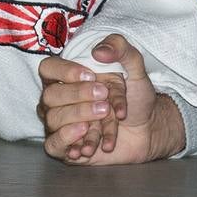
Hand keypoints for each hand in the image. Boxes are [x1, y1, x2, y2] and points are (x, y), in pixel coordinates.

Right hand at [40, 34, 183, 164]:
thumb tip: (99, 51)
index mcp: (70, 76)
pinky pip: (54, 145)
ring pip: (54, 119)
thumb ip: (121, 49)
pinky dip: (69, 142)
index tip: (91, 75)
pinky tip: (86, 143)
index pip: (48, 68)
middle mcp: (59, 100)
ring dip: (80, 117)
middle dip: (77, 95)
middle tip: (104, 98)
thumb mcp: (135, 68)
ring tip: (104, 116)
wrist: (148, 128)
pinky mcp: (64, 147)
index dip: (65, 71)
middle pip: (50, 95)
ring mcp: (59, 124)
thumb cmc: (136, 96)